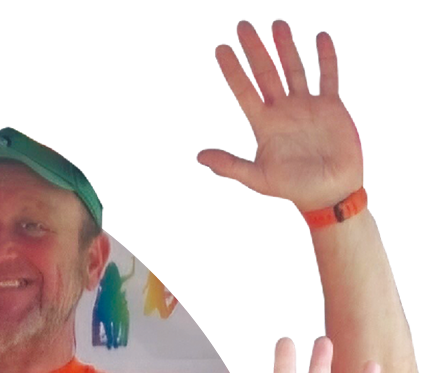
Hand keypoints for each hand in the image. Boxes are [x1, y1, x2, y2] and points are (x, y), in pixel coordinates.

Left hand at [198, 20, 363, 212]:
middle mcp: (283, 110)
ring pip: (294, 67)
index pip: (244, 90)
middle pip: (266, 71)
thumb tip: (198, 155)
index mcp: (265, 124)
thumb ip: (229, 165)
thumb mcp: (257, 177)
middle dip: (255, 48)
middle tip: (244, 23)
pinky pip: (327, 76)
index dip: (232, 69)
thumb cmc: (293, 187)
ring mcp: (307, 105)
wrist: (328, 192)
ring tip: (277, 22)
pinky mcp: (331, 106)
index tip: (220, 48)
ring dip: (286, 45)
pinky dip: (325, 58)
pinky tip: (319, 38)